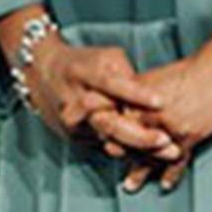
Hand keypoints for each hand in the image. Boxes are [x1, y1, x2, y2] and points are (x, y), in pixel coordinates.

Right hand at [22, 35, 166, 156]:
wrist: (41, 73)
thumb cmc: (80, 63)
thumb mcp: (104, 57)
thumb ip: (127, 74)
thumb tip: (151, 96)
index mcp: (83, 74)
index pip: (110, 84)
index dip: (135, 93)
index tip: (160, 102)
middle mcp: (75, 101)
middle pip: (109, 123)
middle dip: (141, 136)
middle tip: (168, 142)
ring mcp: (73, 123)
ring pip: (110, 140)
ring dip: (141, 149)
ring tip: (170, 154)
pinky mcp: (73, 136)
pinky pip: (105, 145)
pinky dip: (130, 150)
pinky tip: (152, 154)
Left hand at [102, 44, 211, 192]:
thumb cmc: (193, 70)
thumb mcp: (157, 77)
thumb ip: (138, 94)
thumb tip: (125, 108)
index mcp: (136, 96)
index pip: (112, 119)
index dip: (105, 131)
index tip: (103, 141)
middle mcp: (147, 112)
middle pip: (125, 139)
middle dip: (119, 153)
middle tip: (114, 163)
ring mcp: (166, 125)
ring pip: (147, 154)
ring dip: (139, 172)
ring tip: (130, 185)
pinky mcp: (187, 135)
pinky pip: (175, 160)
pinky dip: (170, 174)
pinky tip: (165, 184)